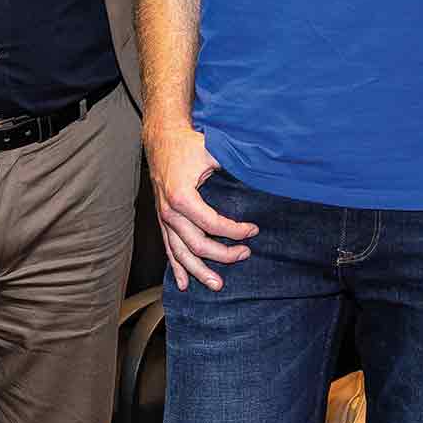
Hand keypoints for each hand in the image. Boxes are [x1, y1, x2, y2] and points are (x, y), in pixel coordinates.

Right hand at [147, 122, 254, 291]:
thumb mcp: (212, 151)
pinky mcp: (162, 219)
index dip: (235, 231)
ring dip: (198, 271)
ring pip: (180, 253)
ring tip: (216, 284)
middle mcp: (169, 212)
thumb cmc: (188, 144)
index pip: (212, 224)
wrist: (162, 137)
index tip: (253, 231)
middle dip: (222, 254)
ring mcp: (163, 218)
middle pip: (196, 244)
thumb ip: (233, 165)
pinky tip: (183, 283)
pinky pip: (168, 248)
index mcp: (182, 197)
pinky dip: (176, 267)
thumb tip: (260, 172)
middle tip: (245, 255)